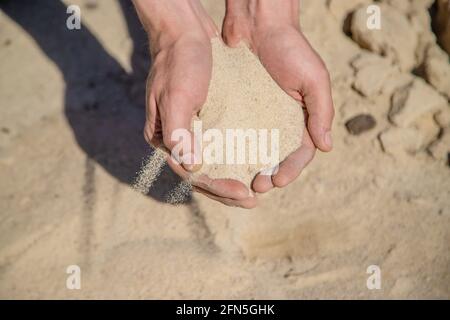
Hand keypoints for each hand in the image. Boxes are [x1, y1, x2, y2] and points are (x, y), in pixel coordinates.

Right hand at [133, 0, 256, 207]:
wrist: (185, 32)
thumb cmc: (178, 62)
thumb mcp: (176, 95)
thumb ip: (178, 133)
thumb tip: (191, 168)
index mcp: (164, 138)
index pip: (191, 173)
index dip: (217, 188)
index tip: (245, 194)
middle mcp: (177, 138)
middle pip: (202, 174)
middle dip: (226, 190)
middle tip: (253, 200)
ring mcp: (190, 129)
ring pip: (212, 163)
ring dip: (232, 177)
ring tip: (256, 188)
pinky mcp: (205, 119)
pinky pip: (220, 145)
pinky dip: (234, 157)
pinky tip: (252, 163)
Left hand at [222, 0, 333, 192]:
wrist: (257, 23)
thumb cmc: (290, 48)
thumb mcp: (313, 79)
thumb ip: (322, 112)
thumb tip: (326, 148)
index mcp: (301, 117)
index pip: (300, 152)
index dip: (291, 169)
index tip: (278, 180)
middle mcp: (279, 121)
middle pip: (276, 157)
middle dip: (269, 173)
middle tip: (257, 185)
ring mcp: (257, 116)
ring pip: (255, 150)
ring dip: (249, 167)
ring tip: (241, 179)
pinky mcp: (237, 108)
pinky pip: (235, 133)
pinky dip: (233, 149)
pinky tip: (224, 160)